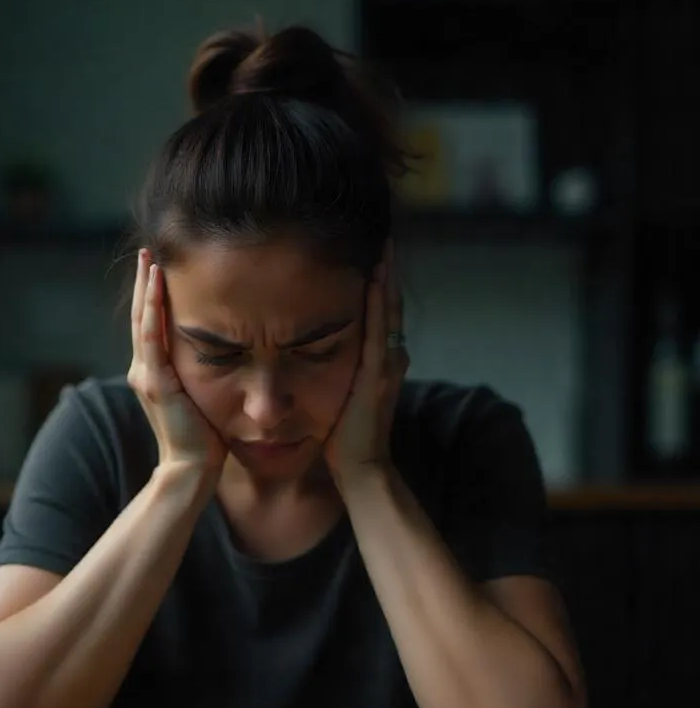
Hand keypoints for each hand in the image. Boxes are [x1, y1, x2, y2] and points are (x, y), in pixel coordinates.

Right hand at [127, 249, 227, 476]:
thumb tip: (227, 349)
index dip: (152, 295)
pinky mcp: (157, 383)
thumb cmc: (205, 437)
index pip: (151, 324)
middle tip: (147, 251)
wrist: (194, 468)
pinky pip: (152, 338)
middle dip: (145, 282)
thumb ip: (203, 373)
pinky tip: (157, 286)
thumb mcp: (204, 395)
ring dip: (146, 288)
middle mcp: (145, 370)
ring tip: (150, 260)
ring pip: (143, 321)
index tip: (158, 266)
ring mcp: (148, 376)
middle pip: (141, 316)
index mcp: (154, 372)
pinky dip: (154, 309)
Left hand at [324, 263, 408, 489]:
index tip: (373, 252)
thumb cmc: (344, 441)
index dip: (379, 283)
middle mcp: (388, 359)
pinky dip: (379, 305)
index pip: (380, 313)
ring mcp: (385, 366)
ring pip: (389, 312)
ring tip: (384, 245)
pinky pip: (379, 332)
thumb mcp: (340, 398)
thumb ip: (340, 375)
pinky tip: (375, 280)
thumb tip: (319, 353)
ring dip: (386, 279)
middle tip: (383, 236)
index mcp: (378, 362)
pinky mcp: (376, 376)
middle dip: (386, 271)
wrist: (360, 471)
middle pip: (389, 305)